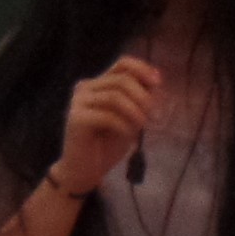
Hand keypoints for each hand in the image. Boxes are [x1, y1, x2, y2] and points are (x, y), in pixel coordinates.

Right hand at [52, 55, 161, 198]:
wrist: (84, 171)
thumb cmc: (107, 145)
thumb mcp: (130, 118)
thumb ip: (139, 99)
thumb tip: (156, 81)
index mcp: (98, 84)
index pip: (122, 64)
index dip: (143, 69)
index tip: (158, 83)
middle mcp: (85, 88)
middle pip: (121, 79)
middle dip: (143, 97)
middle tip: (153, 115)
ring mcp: (78, 102)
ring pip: (115, 96)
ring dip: (135, 112)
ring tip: (142, 127)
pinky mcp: (76, 119)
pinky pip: (107, 115)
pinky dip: (124, 125)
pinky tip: (128, 136)